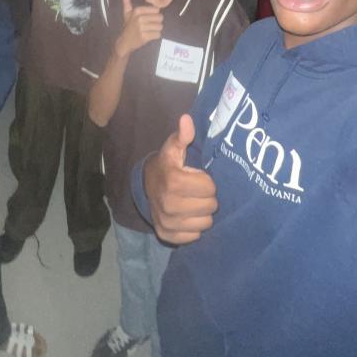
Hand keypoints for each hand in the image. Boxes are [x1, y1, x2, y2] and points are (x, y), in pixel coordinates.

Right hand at [115, 0, 162, 56]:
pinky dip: (155, 36)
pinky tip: (149, 36)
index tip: (148, 18)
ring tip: (150, 31)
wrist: (124, 42)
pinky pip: (158, 34)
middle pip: (159, 18)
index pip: (156, 9)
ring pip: (160, 26)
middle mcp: (139, 18)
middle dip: (157, 22)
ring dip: (156, 29)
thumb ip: (127, 2)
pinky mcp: (145, 36)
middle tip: (150, 26)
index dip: (155, 14)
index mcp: (137, 11)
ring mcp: (142, 27)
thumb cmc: (128, 27)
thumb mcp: (127, 13)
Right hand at [144, 114, 217, 244]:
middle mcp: (169, 205)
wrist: (146, 186)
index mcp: (173, 181)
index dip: (206, 181)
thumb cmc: (167, 165)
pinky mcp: (167, 236)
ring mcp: (168, 222)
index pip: (210, 188)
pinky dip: (193, 227)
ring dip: (202, 213)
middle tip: (196, 191)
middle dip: (207, 197)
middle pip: (211, 207)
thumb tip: (187, 119)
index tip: (197, 177)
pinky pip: (195, 236)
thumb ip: (183, 135)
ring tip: (192, 202)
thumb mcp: (173, 148)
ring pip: (206, 223)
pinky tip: (186, 215)